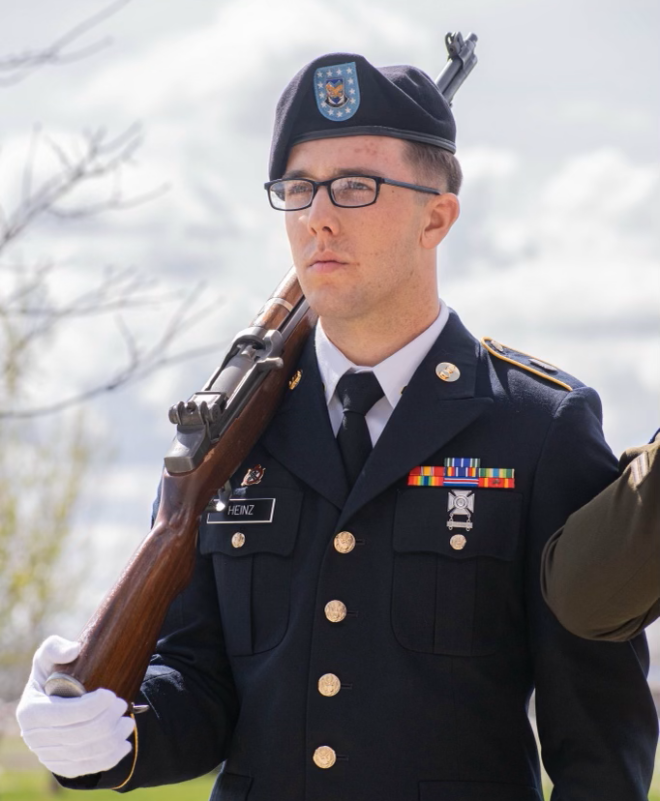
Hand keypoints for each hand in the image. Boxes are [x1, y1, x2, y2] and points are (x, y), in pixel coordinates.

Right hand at [16, 636, 134, 778]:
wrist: (50, 703)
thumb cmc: (51, 676)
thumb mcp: (47, 658)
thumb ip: (55, 648)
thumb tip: (74, 651)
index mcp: (31, 712)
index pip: (64, 715)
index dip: (91, 708)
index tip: (112, 694)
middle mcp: (35, 738)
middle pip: (79, 735)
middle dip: (106, 721)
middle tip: (123, 704)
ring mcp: (49, 755)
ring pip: (86, 753)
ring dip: (112, 739)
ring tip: (128, 722)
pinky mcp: (63, 766)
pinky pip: (87, 768)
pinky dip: (109, 758)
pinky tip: (124, 746)